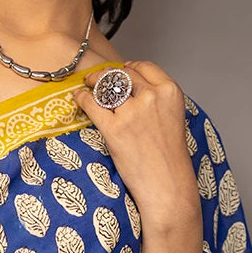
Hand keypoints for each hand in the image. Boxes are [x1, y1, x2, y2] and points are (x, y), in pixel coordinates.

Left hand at [72, 61, 200, 232]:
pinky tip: (78, 97)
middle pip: (123, 75)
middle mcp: (152, 97)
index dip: (130, 68)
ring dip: (93, 82)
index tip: (122, 70)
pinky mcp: (114, 129)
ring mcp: (132, 113)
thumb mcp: (173, 118)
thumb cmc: (169, 158)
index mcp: (170, 92)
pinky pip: (92, 105)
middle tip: (97, 77)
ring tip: (86, 84)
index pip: (144, 67)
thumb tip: (133, 87)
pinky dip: (82, 98)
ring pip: (106, 86)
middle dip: (107, 74)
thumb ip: (158, 100)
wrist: (167, 185)